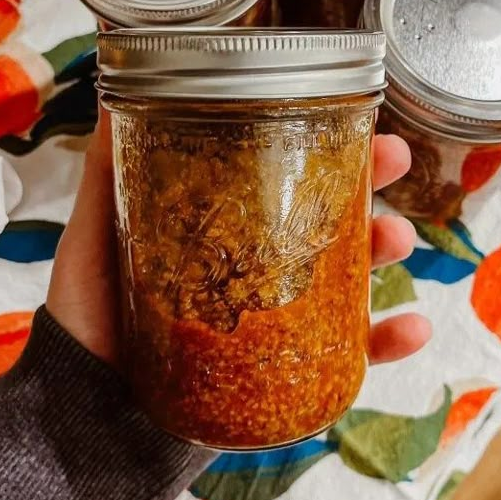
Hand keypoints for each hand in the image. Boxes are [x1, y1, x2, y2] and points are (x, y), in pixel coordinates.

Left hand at [47, 113, 430, 367]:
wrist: (87, 408)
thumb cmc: (91, 315)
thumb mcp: (96, 232)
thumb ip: (107, 169)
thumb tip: (115, 91)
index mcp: (227, 230)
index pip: (283, 178)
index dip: (323, 145)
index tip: (356, 118)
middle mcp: (261, 269)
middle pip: (330, 218)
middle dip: (371, 184)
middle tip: (394, 160)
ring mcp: (280, 320)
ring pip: (353, 278)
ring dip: (388, 251)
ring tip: (400, 238)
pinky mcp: (290, 372)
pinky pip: (352, 359)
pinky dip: (387, 345)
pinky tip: (413, 328)